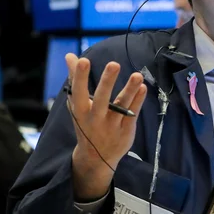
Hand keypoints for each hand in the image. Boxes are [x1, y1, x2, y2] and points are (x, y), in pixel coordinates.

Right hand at [66, 55, 146, 200]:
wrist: (96, 158)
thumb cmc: (86, 123)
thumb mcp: (77, 104)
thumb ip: (75, 79)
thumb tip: (70, 55)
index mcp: (80, 111)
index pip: (78, 92)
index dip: (80, 77)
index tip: (83, 60)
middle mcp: (95, 119)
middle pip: (101, 99)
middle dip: (107, 82)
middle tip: (114, 64)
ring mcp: (112, 126)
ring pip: (121, 106)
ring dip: (129, 90)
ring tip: (138, 75)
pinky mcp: (126, 131)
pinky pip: (132, 113)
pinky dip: (138, 101)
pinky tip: (143, 87)